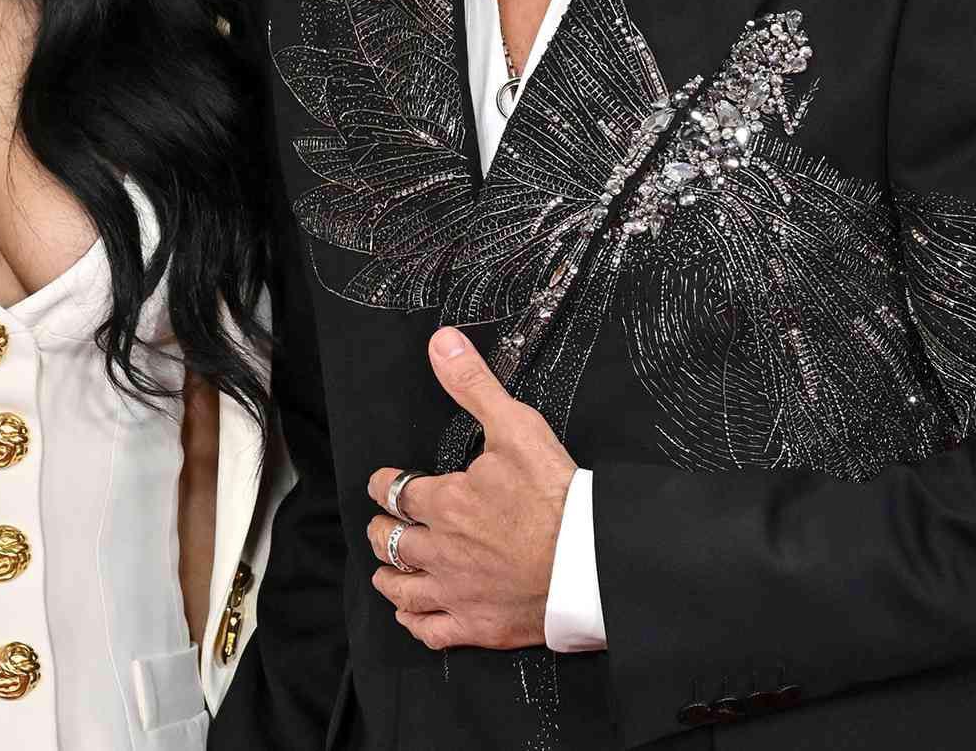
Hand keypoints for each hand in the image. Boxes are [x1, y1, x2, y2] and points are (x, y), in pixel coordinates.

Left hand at [365, 327, 576, 649]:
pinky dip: (414, 621)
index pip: (395, 492)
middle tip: (382, 523)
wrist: (593, 560)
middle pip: (390, 540)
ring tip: (385, 569)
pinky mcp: (477, 625)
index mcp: (444, 502)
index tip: (383, 484)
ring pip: (401, 587)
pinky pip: (430, 630)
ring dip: (388, 575)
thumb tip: (442, 344)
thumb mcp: (515, 426)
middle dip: (382, 529)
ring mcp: (456, 590)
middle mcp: (439, 549)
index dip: (384, 485)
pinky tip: (410, 615)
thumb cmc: (558, 495)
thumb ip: (473, 385)